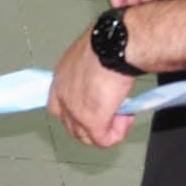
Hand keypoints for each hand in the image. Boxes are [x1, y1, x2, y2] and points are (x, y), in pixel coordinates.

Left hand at [49, 30, 136, 147]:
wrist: (113, 48)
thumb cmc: (107, 46)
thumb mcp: (91, 60)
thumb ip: (91, 76)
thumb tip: (102, 83)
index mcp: (60, 78)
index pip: (59, 107)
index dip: (77, 113)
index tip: (96, 108)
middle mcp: (62, 95)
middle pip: (72, 126)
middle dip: (93, 126)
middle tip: (113, 114)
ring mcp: (74, 111)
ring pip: (87, 137)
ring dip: (106, 130)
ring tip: (122, 115)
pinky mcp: (91, 122)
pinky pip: (103, 140)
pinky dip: (116, 134)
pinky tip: (126, 118)